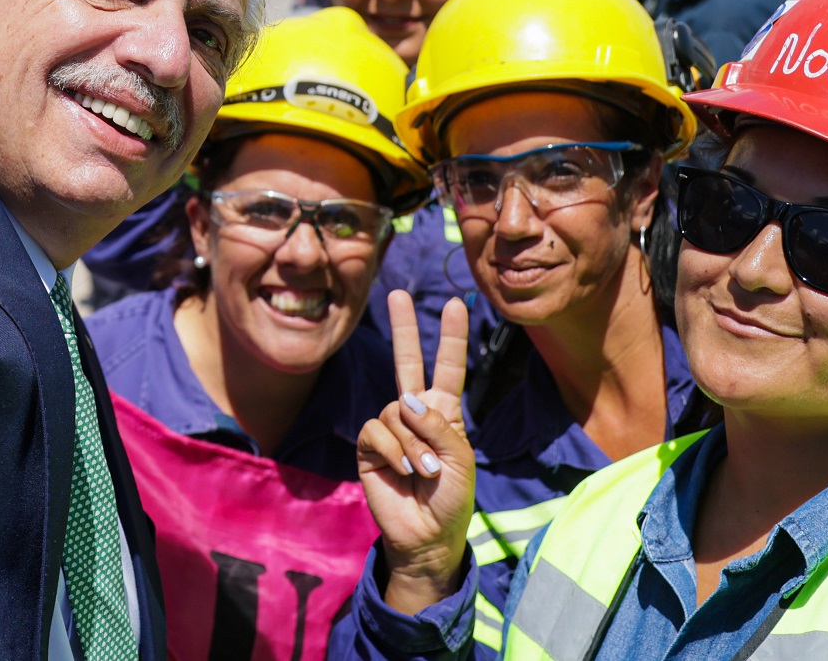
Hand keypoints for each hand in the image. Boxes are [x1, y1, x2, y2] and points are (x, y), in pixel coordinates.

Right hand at [356, 290, 473, 613]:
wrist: (427, 534)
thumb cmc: (451, 497)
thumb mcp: (459, 458)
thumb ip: (438, 425)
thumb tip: (407, 399)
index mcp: (445, 412)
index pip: (448, 367)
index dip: (451, 337)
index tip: (456, 304)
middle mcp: (416, 413)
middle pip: (407, 362)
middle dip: (404, 327)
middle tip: (397, 293)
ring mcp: (390, 428)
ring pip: (396, 410)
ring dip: (413, 442)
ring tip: (424, 471)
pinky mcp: (368, 447)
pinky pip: (376, 429)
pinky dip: (393, 448)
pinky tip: (403, 470)